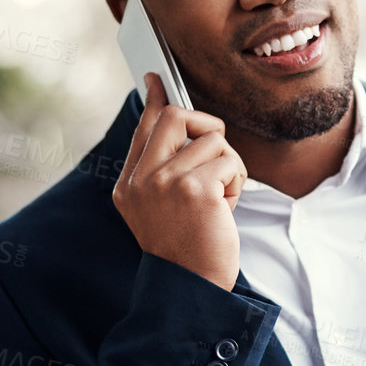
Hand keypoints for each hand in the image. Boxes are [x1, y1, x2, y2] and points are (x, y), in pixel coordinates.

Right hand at [113, 73, 246, 291]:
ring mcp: (166, 183)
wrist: (191, 287)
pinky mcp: (196, 190)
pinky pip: (230, 162)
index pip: (144, 127)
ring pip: (213, 140)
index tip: (156, 78)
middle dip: (207, 127)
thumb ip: (160, 169)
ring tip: (219, 200)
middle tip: (217, 155)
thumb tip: (174, 122)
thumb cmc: (185, 249)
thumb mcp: (158, 208)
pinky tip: (225, 210)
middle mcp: (142, 180)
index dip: (155, 99)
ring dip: (228, 168)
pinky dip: (236, 184)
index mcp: (129, 184)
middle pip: (177, 117)